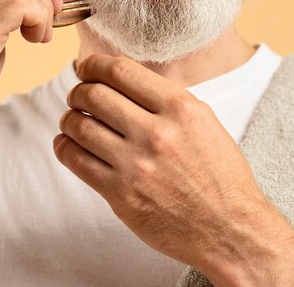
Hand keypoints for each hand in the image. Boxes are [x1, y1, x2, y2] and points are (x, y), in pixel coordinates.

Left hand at [55, 54, 278, 279]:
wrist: (229, 229)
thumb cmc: (219, 175)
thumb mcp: (204, 123)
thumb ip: (164, 100)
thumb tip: (120, 80)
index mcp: (181, 109)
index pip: (120, 71)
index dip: (94, 65)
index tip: (87, 68)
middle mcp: (157, 133)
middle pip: (94, 95)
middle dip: (78, 91)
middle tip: (78, 96)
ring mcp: (137, 166)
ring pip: (79, 126)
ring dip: (69, 118)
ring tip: (72, 120)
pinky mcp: (121, 195)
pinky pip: (75, 161)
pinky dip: (64, 147)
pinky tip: (68, 144)